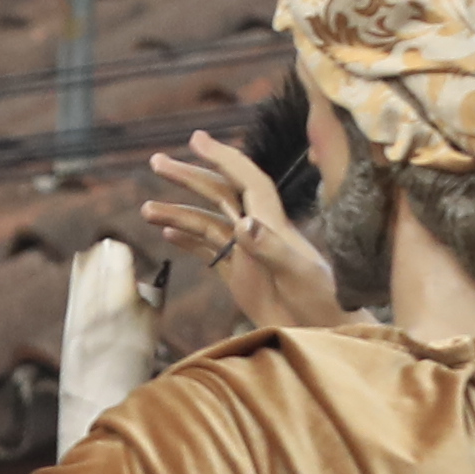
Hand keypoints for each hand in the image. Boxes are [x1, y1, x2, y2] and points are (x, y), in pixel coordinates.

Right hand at [143, 132, 340, 335]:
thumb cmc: (325, 305)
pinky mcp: (242, 278)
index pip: (247, 180)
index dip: (223, 158)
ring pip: (207, 224)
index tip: (196, 140)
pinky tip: (166, 235)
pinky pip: (209, 253)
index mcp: (274, 224)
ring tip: (146, 210)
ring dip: (178, 213)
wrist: (328, 334)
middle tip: (156, 160)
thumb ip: (272, 249)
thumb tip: (242, 222)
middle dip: (189, 177)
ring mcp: (248, 255)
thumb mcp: (300, 276)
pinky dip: (187, 241)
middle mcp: (258, 233)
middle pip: (220, 195)